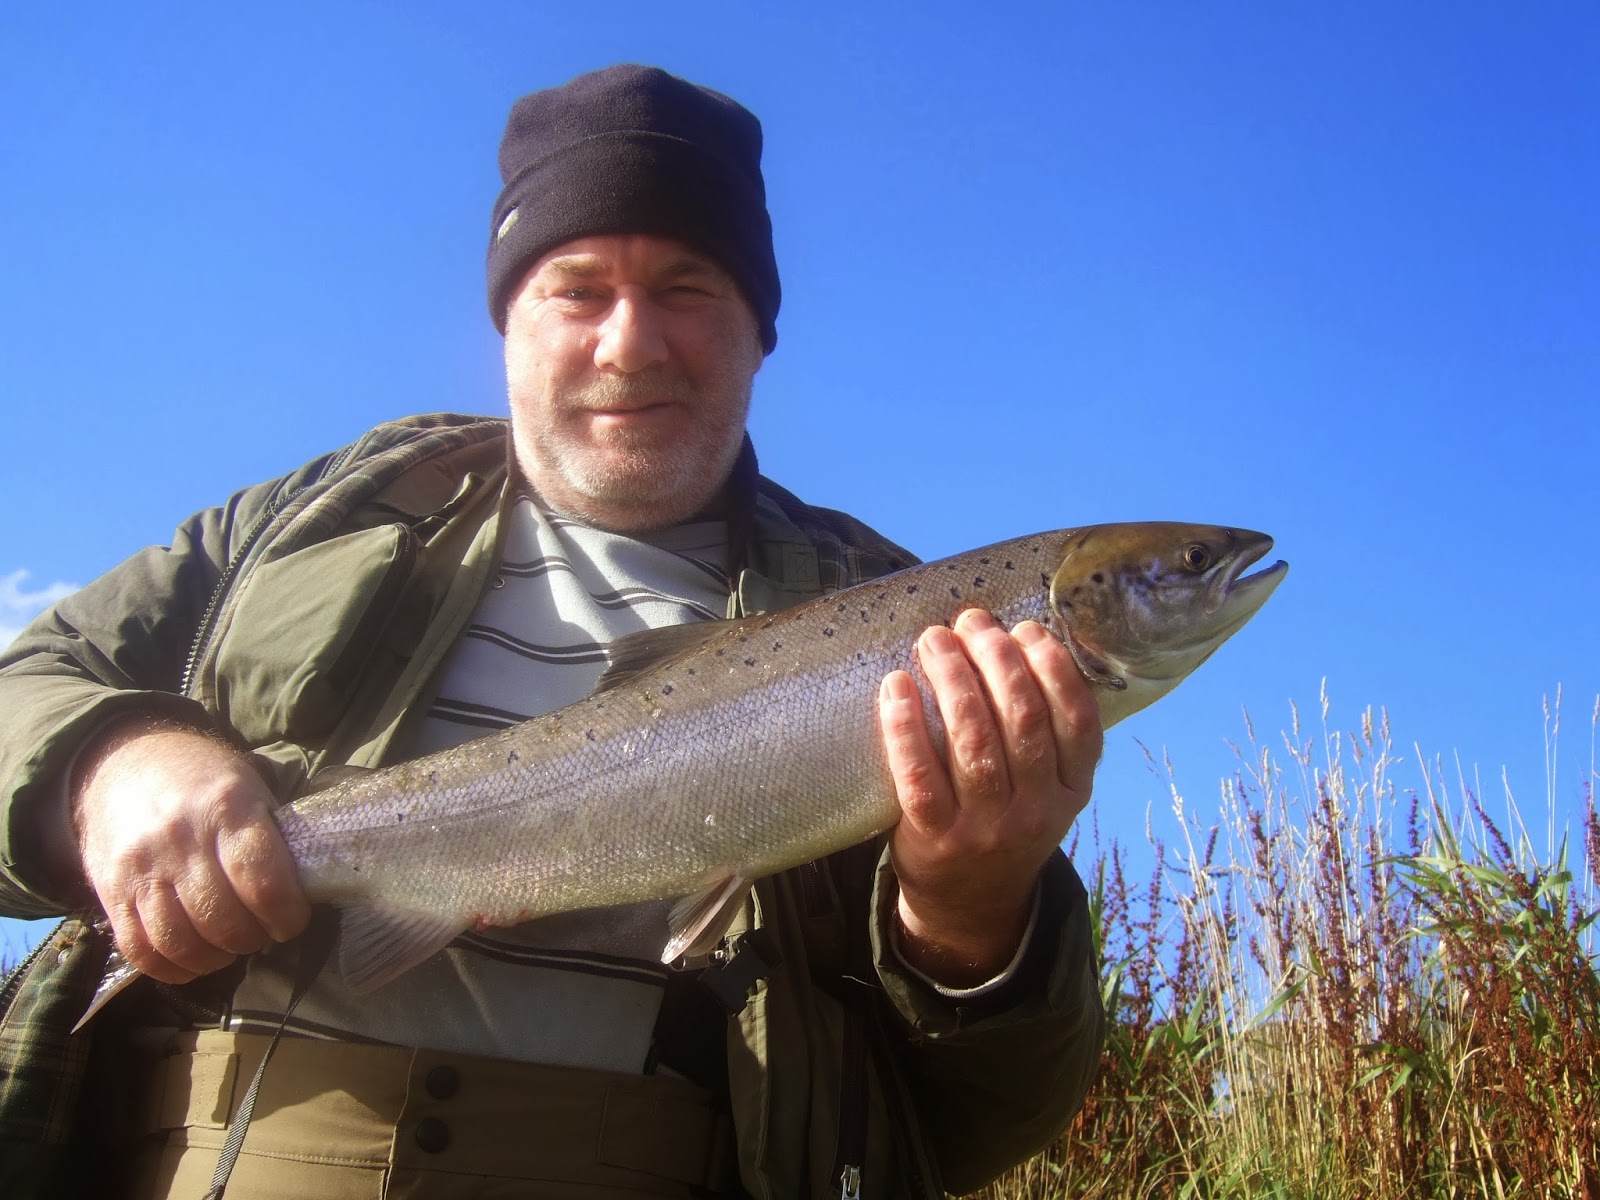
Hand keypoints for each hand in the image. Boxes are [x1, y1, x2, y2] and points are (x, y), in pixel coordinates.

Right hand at [71, 719, 309, 982]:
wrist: (126, 762)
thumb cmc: (205, 780)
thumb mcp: (250, 789)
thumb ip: (273, 837)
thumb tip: (306, 890)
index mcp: (228, 808)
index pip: (264, 883)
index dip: (286, 916)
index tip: (292, 921)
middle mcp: (181, 839)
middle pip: (223, 921)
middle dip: (253, 940)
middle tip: (261, 933)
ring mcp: (141, 868)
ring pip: (180, 943)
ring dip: (214, 959)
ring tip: (229, 947)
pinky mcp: (110, 892)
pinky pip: (140, 950)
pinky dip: (172, 968)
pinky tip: (193, 959)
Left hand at [878, 609, 1101, 987]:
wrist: (969, 906)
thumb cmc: (1005, 822)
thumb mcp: (1047, 791)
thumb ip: (1046, 734)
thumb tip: (1015, 639)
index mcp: (1073, 791)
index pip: (1077, 721)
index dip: (1053, 667)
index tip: (1025, 628)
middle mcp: (1036, 811)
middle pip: (1021, 719)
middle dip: (996, 657)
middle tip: (970, 622)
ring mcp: (985, 828)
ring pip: (972, 740)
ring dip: (953, 678)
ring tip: (934, 640)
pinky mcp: (934, 839)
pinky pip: (918, 776)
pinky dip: (906, 726)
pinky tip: (896, 687)